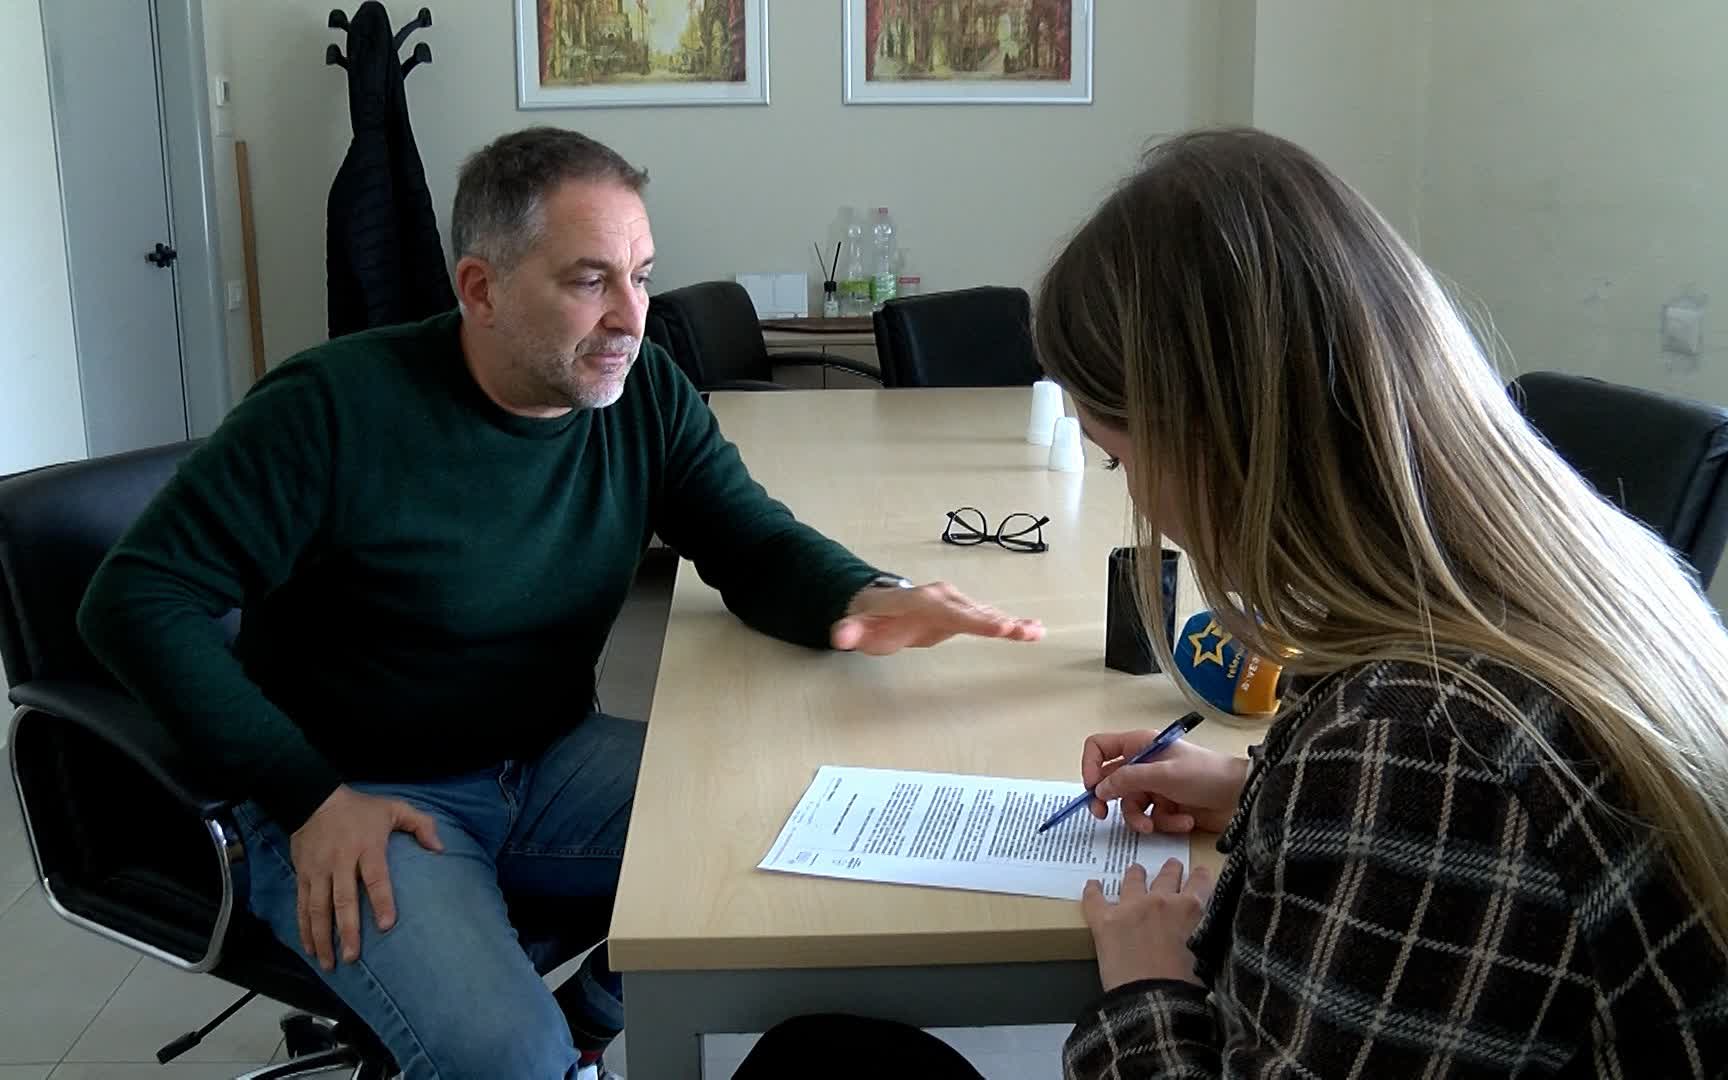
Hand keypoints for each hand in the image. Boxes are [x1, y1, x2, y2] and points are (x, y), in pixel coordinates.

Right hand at [288, 785, 442, 970]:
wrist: (314, 799)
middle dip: (347, 930)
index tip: (386, 925)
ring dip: (322, 937)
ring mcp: (318, 870)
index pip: (375, 877)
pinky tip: (310, 948)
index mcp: (366, 846)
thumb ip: (421, 824)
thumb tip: (440, 848)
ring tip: (329, 963)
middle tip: (353, 957)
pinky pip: (302, 905)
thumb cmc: (360, 808)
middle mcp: (340, 861)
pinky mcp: (302, 875)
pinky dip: (304, 929)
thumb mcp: (394, 807)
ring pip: (318, 908)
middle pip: (343, 899)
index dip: (381, 901)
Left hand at [830, 581, 1042, 654]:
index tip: (997, 626)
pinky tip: (1033, 629)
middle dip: (998, 621)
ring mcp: (955, 603)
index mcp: (919, 600)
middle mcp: (942, 597)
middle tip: (1023, 631)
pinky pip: (989, 617)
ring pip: (986, 613)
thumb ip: (848, 632)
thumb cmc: (870, 620)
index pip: (948, 610)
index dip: (973, 619)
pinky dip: (1011, 624)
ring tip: (1035, 631)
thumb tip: (839, 636)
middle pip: (973, 611)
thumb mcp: (856, 628)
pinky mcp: (963, 612)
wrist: (878, 606)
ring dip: (1011, 623)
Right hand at [1083, 732, 1247, 834]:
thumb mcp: (1164, 774)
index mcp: (1139, 745)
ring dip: (1140, 818)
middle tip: (1102, 815)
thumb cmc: (1204, 774)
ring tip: (1155, 825)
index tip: (1092, 788)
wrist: (1240, 797)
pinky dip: (1165, 823)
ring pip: (1129, 806)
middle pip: (1109, 781)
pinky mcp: (1166, 808)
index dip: (1090, 766)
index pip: (1099, 747)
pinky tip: (1184, 821)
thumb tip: (1098, 789)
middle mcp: (1142, 764)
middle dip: (1107, 800)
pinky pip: (1151, 818)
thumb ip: (1128, 779)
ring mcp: (1154, 787)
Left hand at [1083, 859, 1214, 989]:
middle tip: (1172, 866)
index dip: (1201, 876)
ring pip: (1133, 880)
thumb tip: (1202, 932)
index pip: (1201, 883)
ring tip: (1136, 870)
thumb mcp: (1208, 955)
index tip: (1201, 872)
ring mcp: (1130, 907)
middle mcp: (1161, 900)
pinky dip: (1093, 890)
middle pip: (1167, 876)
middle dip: (1171, 870)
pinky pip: (1095, 899)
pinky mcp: (1104, 920)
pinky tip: (1093, 885)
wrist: (1153, 1003)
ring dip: (1136, 874)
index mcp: (1190, 909)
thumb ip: (1205, 935)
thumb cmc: (1187, 987)